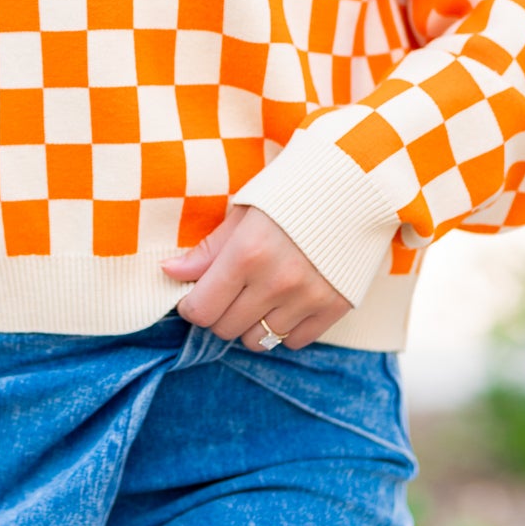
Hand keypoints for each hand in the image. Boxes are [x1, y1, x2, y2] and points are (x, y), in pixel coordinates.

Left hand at [161, 204, 352, 350]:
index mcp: (246, 253)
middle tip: (229, 292)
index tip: (196, 295)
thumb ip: (208, 249)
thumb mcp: (243, 212)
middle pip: (226, 329)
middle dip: (219, 314)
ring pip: (258, 340)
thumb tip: (170, 272)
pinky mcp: (335, 307)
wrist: (354, 184)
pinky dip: (285, 328)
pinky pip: (295, 342)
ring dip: (251, 324)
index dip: (192, 306)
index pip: (202, 309)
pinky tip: (287, 302)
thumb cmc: (290, 192)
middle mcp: (276, 281)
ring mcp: (308, 297)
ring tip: (259, 296)